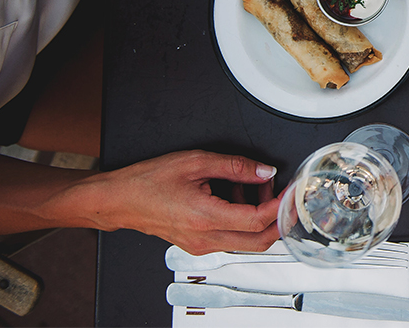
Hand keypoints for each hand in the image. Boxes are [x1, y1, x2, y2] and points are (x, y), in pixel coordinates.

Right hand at [94, 150, 280, 254]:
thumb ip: (235, 167)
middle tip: (284, 196)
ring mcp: (200, 245)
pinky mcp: (196, 244)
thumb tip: (264, 171)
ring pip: (245, 241)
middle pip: (259, 241)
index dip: (280, 206)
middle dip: (278, 220)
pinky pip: (229, 238)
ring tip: (256, 188)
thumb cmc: (147, 181)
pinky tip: (237, 196)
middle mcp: (205, 238)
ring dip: (259, 219)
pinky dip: (242, 221)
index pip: (258, 220)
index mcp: (206, 218)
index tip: (291, 192)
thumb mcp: (196, 162)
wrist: (118, 200)